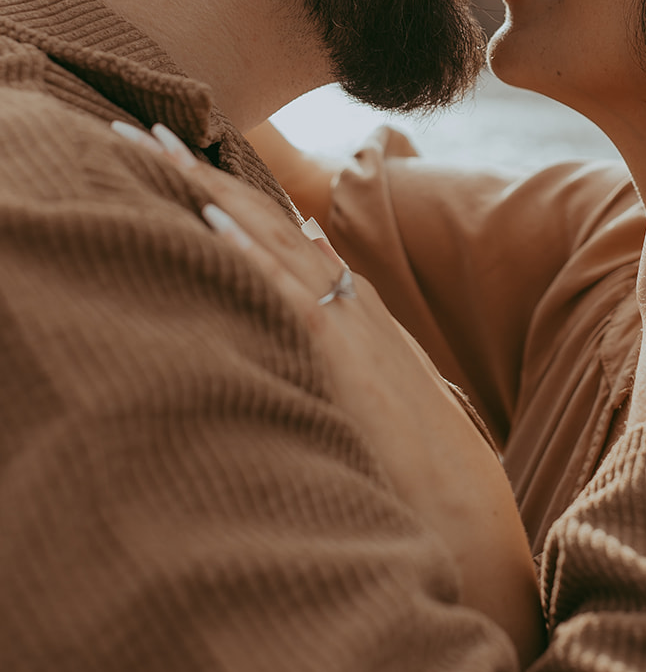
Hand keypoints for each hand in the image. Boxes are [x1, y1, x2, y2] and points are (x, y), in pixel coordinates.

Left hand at [116, 121, 545, 669]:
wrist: (476, 541)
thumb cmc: (431, 497)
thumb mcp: (391, 426)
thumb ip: (356, 389)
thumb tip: (321, 377)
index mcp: (365, 327)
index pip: (289, 247)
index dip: (235, 204)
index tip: (186, 168)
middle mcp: (356, 315)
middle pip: (267, 226)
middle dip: (203, 176)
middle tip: (144, 130)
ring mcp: (350, 333)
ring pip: (264, 242)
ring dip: (203, 190)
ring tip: (148, 144)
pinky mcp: (344, 362)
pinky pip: (281, 291)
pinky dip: (241, 250)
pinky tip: (200, 215)